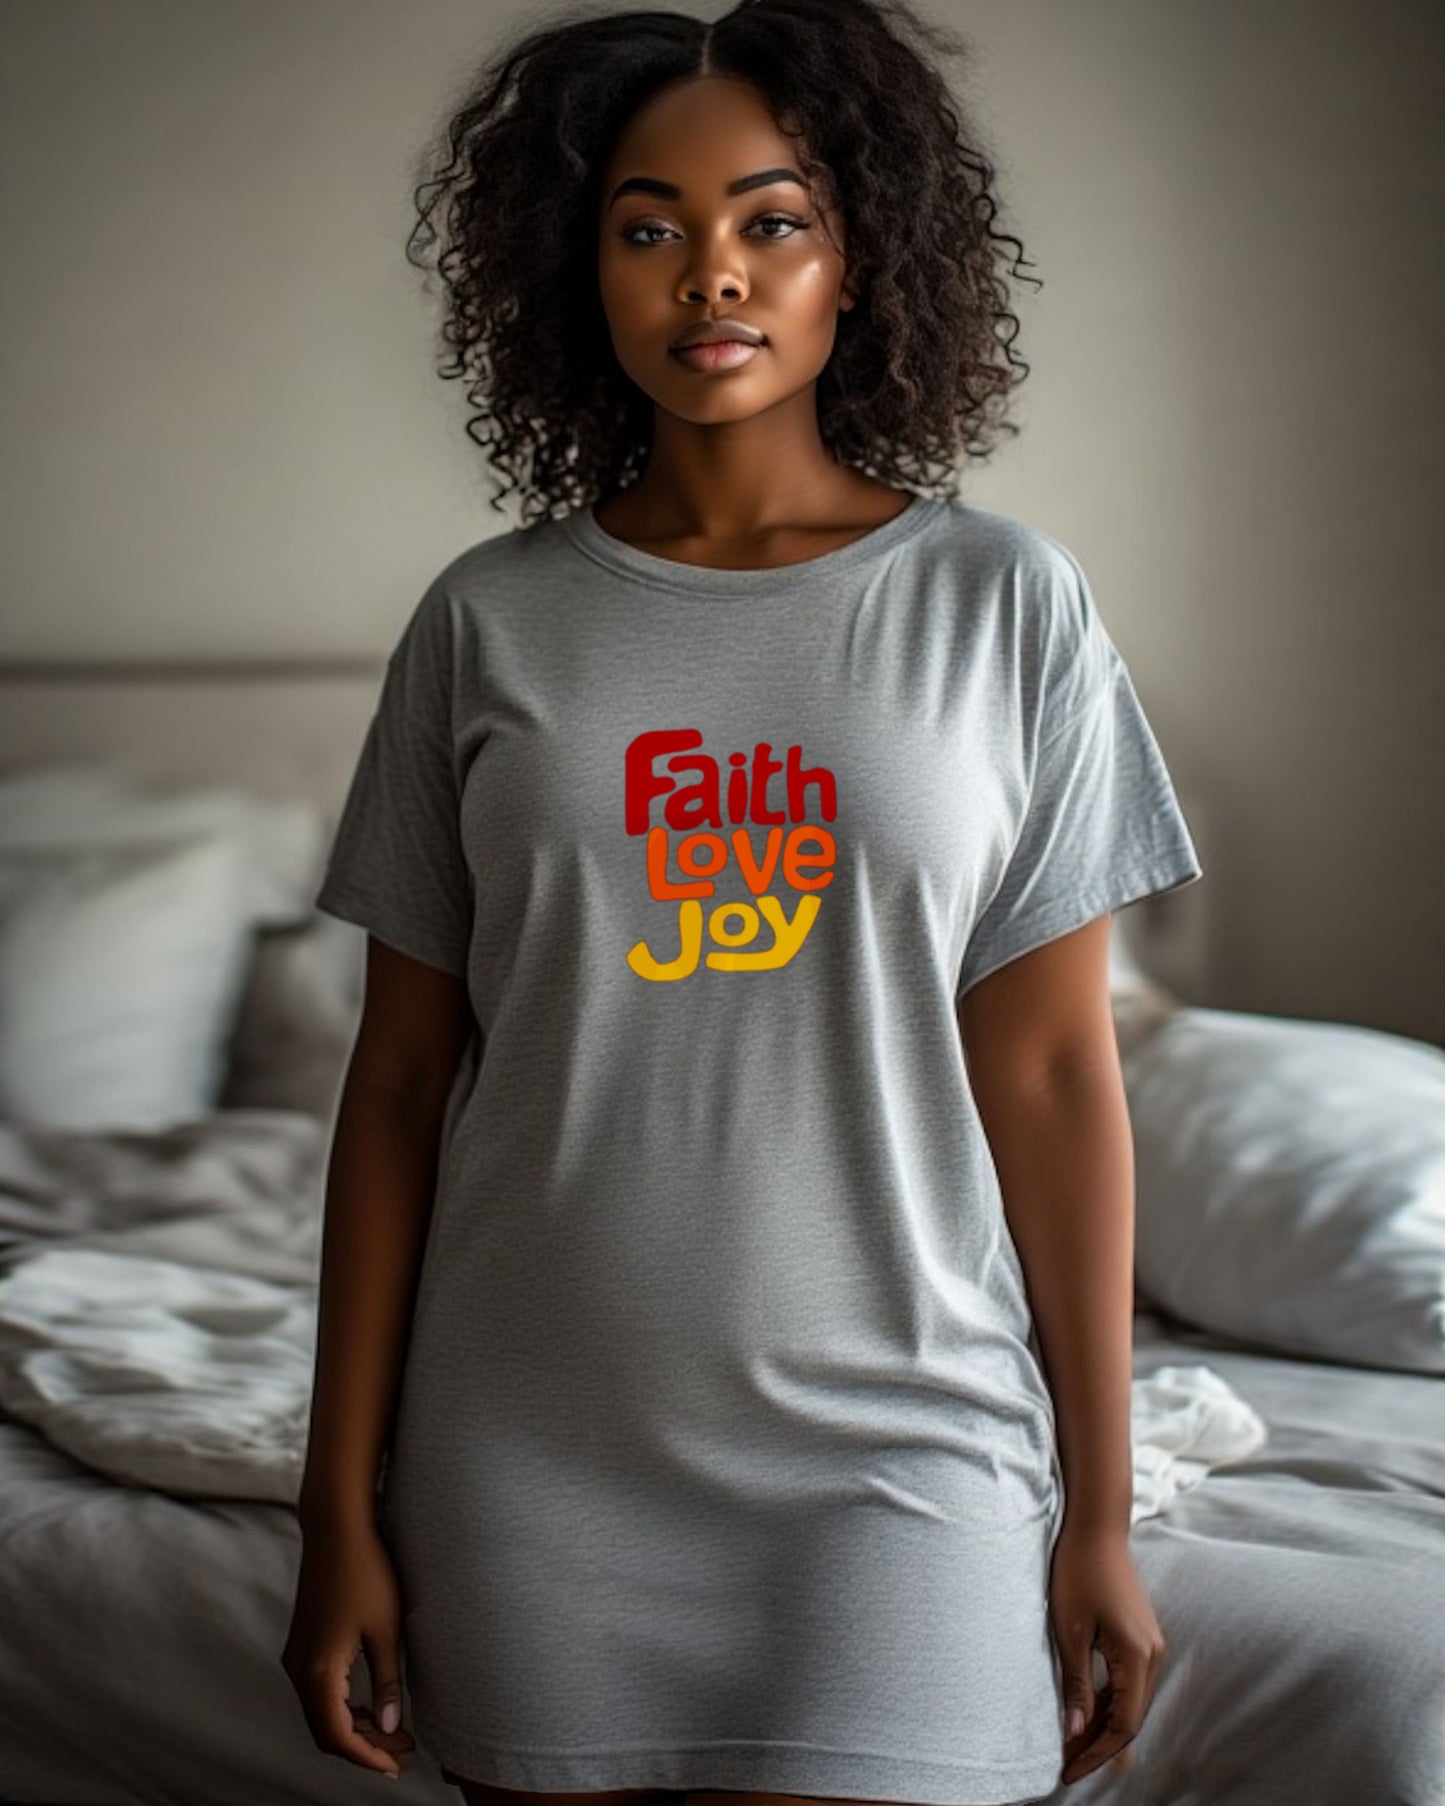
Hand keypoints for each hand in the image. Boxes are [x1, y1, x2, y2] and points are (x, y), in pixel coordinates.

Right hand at [280, 1515, 415, 1779]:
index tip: (396, 1766)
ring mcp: (296, 1655)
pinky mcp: (302, 1643)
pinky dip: (343, 1706)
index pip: (339, 1737)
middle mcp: (299, 1669)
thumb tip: (390, 1727)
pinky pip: (317, 1692)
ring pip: (320, 1713)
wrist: (336, 1528)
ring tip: (394, 1731)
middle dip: (364, 1746)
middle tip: (403, 1750)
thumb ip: (387, 1681)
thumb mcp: (387, 1628)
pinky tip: (372, 1703)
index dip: (368, 1757)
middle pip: (326, 1731)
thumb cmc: (366, 1571)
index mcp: (319, 1671)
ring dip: (354, 1727)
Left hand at [1048, 1520, 1165, 1785]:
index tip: (1067, 1772)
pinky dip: (1106, 1702)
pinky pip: (1126, 1682)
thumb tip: (1075, 1733)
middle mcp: (1152, 1656)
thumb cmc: (1079, 1571)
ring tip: (1069, 1744)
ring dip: (1101, 1725)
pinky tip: (1084, 1712)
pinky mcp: (1139, 1636)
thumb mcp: (1069, 1630)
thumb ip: (1076, 1683)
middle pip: (1128, 1718)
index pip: (1122, 1725)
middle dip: (1097, 1745)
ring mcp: (1149, 1645)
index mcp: (1138, 1657)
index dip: (1096, 1754)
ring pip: (1128, 1702)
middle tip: (1063, 1764)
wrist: (1097, 1525)